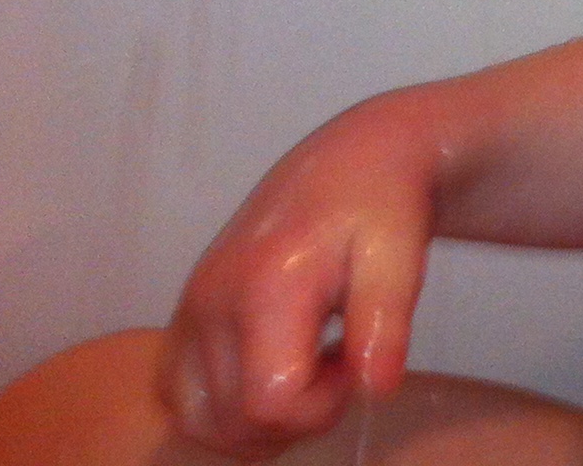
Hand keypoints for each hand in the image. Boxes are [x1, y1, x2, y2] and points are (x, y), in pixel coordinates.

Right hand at [158, 110, 434, 457]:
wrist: (354, 159)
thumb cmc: (382, 201)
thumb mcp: (401, 252)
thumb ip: (386, 320)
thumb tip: (377, 388)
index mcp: (262, 286)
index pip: (268, 403)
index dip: (320, 407)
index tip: (354, 364)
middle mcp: (208, 302)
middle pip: (230, 423)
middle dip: (295, 418)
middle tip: (337, 365)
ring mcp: (188, 311)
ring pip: (197, 421)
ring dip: (258, 421)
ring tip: (309, 368)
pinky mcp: (184, 317)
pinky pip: (182, 397)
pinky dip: (225, 407)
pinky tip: (277, 368)